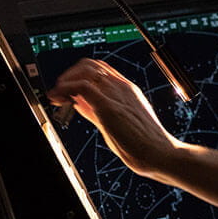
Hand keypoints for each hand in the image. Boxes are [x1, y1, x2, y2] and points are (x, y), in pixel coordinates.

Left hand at [46, 58, 183, 177]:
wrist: (162, 154)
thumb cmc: (146, 144)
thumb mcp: (117, 122)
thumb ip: (98, 111)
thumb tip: (80, 103)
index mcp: (128, 90)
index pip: (100, 70)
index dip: (79, 75)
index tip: (67, 88)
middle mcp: (123, 88)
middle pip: (91, 64)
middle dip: (69, 74)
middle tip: (59, 90)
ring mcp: (117, 95)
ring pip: (86, 69)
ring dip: (65, 80)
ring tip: (56, 95)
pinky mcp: (109, 107)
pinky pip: (82, 86)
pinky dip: (66, 89)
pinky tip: (58, 99)